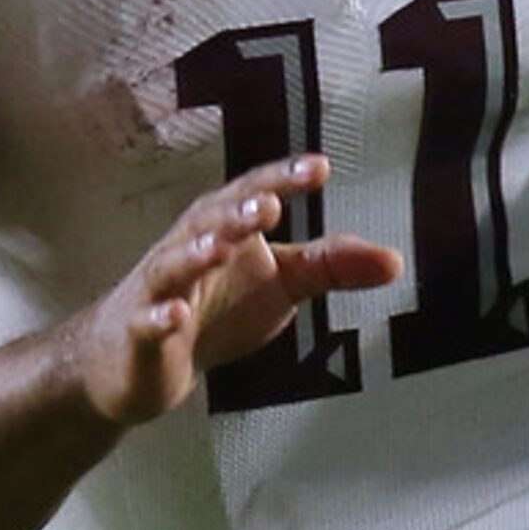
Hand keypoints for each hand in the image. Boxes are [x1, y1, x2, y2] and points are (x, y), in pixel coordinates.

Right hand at [65, 156, 401, 427]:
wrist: (135, 361)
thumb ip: (329, 268)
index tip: (320, 168)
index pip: (253, 195)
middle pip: (209, 222)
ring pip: (172, 265)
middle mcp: (186, 249)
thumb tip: (394, 260)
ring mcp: (159, 291)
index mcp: (223, 230)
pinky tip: (175, 316)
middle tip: (268, 204)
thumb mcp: (279, 286)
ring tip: (220, 248)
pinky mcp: (139, 334)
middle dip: (236, 212)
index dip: (282, 180)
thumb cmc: (212, 309)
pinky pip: (147, 322)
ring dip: (194, 253)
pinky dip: (159, 318)